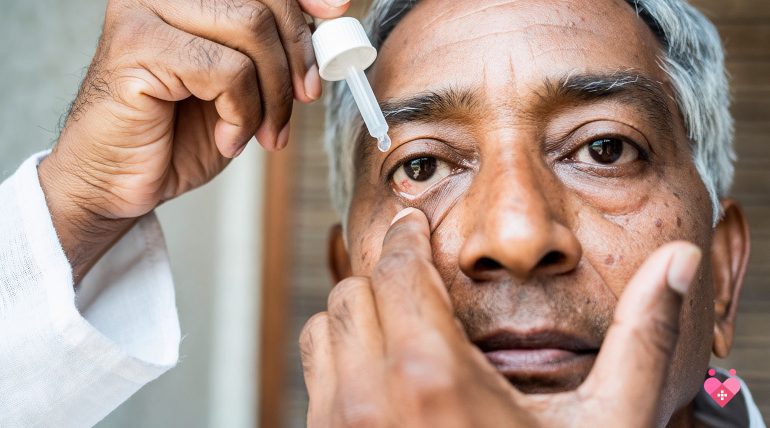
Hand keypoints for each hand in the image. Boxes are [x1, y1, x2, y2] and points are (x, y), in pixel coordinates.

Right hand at [37, 0, 349, 279]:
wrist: (118, 181)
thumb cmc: (177, 133)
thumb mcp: (240, 86)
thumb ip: (271, 50)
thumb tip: (326, 25)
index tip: (336, 12)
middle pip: (263, 1)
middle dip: (298, 57)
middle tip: (304, 99)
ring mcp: (144, 11)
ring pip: (251, 29)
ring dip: (272, 95)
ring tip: (263, 132)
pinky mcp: (136, 46)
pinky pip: (228, 71)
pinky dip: (242, 114)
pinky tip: (226, 139)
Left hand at [299, 208, 701, 427]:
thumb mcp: (605, 424)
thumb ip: (640, 340)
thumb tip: (677, 264)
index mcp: (432, 377)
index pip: (399, 269)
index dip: (409, 238)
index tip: (416, 225)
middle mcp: (369, 398)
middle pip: (356, 289)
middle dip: (387, 275)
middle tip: (416, 273)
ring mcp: (337, 427)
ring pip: (324, 328)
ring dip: (359, 315)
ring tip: (399, 321)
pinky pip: (313, 374)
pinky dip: (340, 357)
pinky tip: (383, 372)